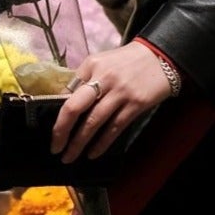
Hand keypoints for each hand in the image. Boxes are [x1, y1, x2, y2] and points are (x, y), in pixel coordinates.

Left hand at [51, 43, 173, 163]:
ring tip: (69, 157)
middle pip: (74, 108)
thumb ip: (85, 79)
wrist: (160, 57)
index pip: (66, 92)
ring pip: (93, 122)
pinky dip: (101, 143)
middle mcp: (103, 78)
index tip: (53, 130)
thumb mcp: (102, 62)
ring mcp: (120, 92)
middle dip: (61, 131)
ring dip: (78, 143)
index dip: (57, 114)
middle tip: (55, 148)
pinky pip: (114, 128)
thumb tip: (66, 104)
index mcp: (90, 65)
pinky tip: (92, 153)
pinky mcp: (135, 104)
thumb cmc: (127, 62)